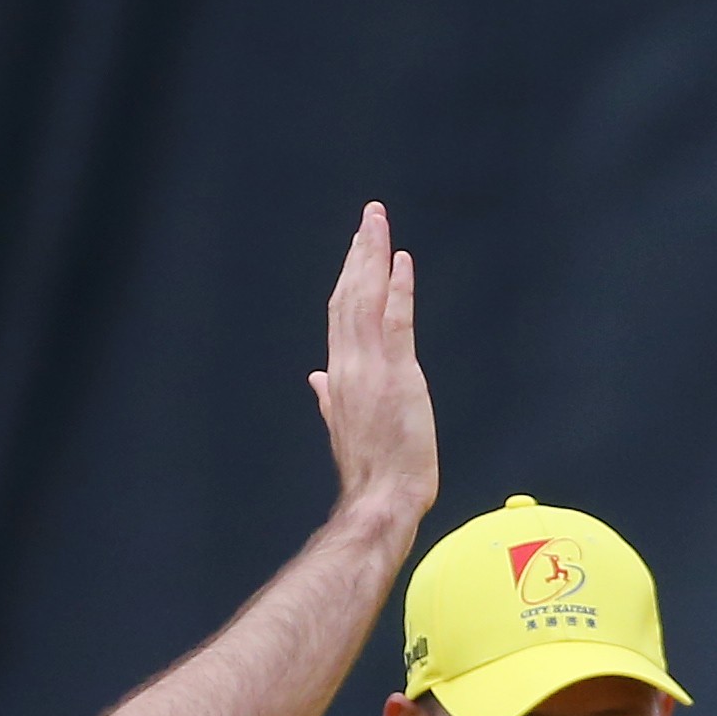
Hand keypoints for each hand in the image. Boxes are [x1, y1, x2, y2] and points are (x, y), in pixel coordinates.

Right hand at [312, 201, 437, 527]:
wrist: (381, 499)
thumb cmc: (372, 470)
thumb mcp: (344, 426)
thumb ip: (329, 397)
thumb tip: (315, 380)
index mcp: (339, 374)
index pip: (341, 313)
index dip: (349, 275)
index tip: (357, 247)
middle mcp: (349, 363)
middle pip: (350, 295)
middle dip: (360, 252)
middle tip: (370, 216)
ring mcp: (370, 368)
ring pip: (368, 300)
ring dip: (374, 257)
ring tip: (379, 223)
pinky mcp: (397, 377)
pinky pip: (396, 323)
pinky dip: (397, 290)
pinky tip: (401, 262)